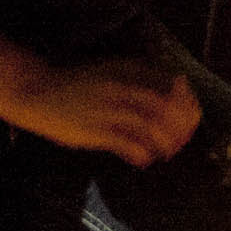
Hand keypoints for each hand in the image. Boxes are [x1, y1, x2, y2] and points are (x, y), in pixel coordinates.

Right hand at [10, 52, 201, 166]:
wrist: (38, 91)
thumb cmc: (77, 83)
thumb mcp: (111, 70)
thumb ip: (139, 77)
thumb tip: (174, 87)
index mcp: (127, 70)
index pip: (170, 85)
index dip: (186, 104)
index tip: (191, 118)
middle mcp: (121, 86)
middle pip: (164, 108)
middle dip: (179, 128)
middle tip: (182, 141)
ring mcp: (108, 108)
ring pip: (149, 127)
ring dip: (163, 143)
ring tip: (165, 153)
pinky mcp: (94, 129)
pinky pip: (126, 144)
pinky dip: (140, 154)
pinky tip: (144, 160)